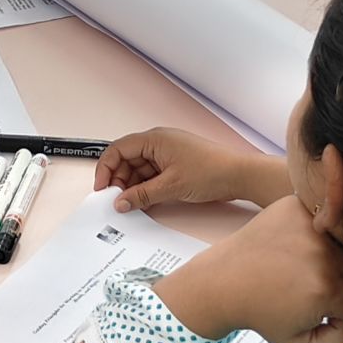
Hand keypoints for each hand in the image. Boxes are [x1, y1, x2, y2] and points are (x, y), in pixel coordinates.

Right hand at [96, 127, 285, 211]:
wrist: (240, 175)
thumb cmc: (210, 172)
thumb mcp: (171, 187)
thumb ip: (141, 196)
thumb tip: (120, 203)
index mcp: (154, 139)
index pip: (118, 149)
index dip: (106, 169)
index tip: (103, 189)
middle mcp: (158, 143)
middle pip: (127, 160)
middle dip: (119, 180)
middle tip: (116, 201)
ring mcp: (167, 154)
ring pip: (139, 169)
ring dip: (132, 186)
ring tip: (130, 204)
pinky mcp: (175, 165)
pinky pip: (152, 175)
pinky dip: (145, 188)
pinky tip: (143, 201)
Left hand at [153, 196, 342, 342]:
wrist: (224, 282)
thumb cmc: (263, 315)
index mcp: (324, 290)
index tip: (330, 312)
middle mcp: (320, 254)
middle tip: (316, 291)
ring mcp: (308, 226)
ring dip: (335, 258)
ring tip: (307, 269)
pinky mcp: (296, 206)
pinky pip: (327, 221)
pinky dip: (320, 234)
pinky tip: (299, 248)